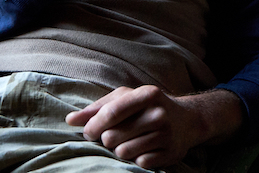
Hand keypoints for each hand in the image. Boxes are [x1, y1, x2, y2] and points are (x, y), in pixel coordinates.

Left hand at [66, 86, 243, 168]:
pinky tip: (145, 149)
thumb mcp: (126, 99)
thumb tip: (70, 120)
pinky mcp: (170, 152)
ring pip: (123, 152)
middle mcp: (158, 113)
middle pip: (112, 137)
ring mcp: (166, 134)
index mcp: (147, 94)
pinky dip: (137, 159)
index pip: (111, 113)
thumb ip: (97, 108)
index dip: (93, 126)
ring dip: (121, 150)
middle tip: (117, 135)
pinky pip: (139, 163)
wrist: (188, 120)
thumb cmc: (148, 107)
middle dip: (108, 140)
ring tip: (131, 142)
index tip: (88, 133)